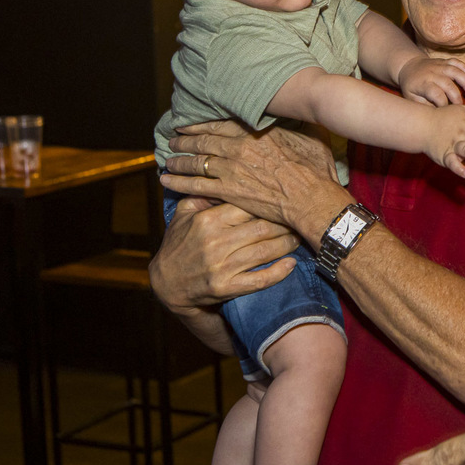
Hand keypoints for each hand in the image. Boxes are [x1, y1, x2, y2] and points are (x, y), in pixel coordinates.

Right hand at [149, 195, 300, 312]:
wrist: (166, 283)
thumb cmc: (179, 243)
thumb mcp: (184, 213)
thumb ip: (204, 193)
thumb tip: (230, 177)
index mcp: (208, 219)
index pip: (248, 206)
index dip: (269, 204)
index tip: (284, 201)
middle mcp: (216, 242)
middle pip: (263, 228)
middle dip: (285, 223)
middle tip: (298, 219)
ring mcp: (221, 267)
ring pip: (265, 251)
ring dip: (287, 244)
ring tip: (298, 238)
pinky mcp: (225, 288)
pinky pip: (259, 280)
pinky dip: (279, 272)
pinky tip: (291, 264)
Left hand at [159, 119, 350, 242]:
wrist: (310, 198)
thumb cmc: (315, 170)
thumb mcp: (311, 137)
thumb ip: (299, 124)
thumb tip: (302, 113)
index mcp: (255, 132)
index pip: (220, 124)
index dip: (201, 124)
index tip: (189, 124)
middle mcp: (238, 147)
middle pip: (203, 141)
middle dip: (185, 140)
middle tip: (173, 139)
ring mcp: (230, 170)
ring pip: (196, 162)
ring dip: (179, 160)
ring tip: (169, 159)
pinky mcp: (228, 191)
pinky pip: (195, 185)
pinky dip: (178, 182)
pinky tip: (166, 180)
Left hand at [399, 56, 464, 106]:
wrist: (409, 67)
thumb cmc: (411, 87)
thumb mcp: (412, 98)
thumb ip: (424, 105)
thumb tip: (437, 115)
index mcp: (423, 84)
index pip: (436, 94)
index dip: (444, 104)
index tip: (447, 112)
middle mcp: (432, 73)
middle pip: (448, 84)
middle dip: (456, 97)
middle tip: (461, 107)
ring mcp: (439, 65)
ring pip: (455, 71)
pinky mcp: (445, 61)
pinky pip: (456, 62)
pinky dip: (464, 68)